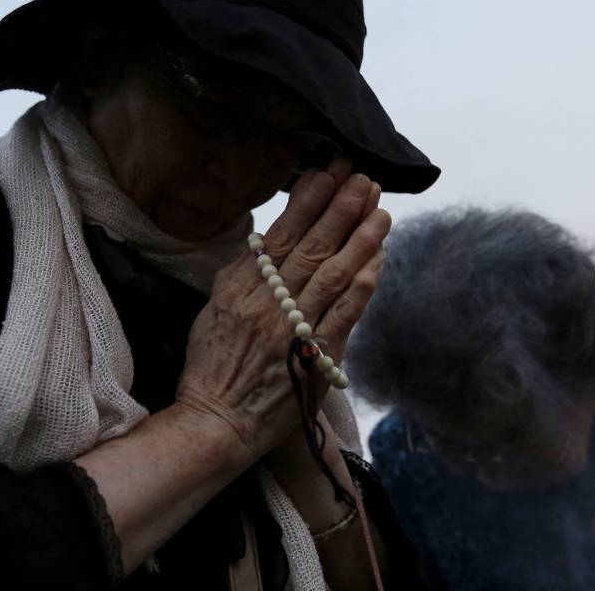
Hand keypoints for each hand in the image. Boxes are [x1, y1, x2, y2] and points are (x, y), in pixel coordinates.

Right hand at [174, 158, 388, 463]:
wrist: (217, 422)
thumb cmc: (213, 364)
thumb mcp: (214, 308)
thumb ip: (244, 273)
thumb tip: (271, 238)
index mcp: (240, 287)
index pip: (280, 234)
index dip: (308, 201)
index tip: (328, 173)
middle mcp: (268, 304)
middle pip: (312, 247)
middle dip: (341, 209)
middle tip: (363, 179)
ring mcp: (294, 330)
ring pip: (335, 274)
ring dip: (362, 239)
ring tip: (381, 210)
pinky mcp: (317, 357)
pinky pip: (347, 312)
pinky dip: (365, 282)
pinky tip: (380, 258)